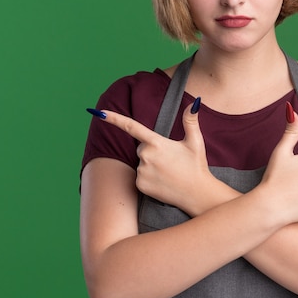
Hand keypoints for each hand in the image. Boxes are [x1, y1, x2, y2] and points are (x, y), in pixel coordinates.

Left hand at [90, 101, 213, 211]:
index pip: (131, 126)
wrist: (197, 194)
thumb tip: (196, 102)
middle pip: (141, 147)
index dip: (114, 119)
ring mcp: (141, 171)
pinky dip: (149, 178)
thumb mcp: (195, 141)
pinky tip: (163, 182)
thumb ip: (191, 120)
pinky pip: (139, 177)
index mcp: (157, 143)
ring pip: (141, 163)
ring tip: (169, 172)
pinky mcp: (140, 185)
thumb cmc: (197, 166)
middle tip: (170, 160)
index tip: (100, 113)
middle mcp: (146, 156)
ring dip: (151, 165)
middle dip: (152, 151)